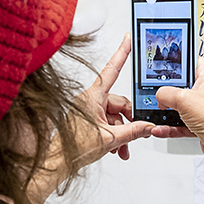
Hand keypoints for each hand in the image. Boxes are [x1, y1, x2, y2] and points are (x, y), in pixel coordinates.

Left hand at [74, 33, 153, 162]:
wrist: (57, 163)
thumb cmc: (73, 148)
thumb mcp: (110, 139)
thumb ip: (133, 131)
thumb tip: (147, 127)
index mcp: (92, 97)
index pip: (112, 70)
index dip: (122, 53)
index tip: (128, 39)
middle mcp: (89, 100)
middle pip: (119, 102)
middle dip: (129, 121)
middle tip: (136, 134)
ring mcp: (87, 110)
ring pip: (114, 116)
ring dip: (122, 132)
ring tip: (122, 148)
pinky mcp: (86, 120)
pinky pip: (106, 122)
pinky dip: (114, 135)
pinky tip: (116, 148)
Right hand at [151, 58, 203, 158]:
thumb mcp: (183, 99)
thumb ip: (166, 93)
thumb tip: (159, 95)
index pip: (194, 61)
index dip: (181, 60)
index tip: (168, 62)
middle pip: (183, 85)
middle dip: (169, 90)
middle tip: (159, 91)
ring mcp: (203, 108)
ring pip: (181, 106)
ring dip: (168, 111)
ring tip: (158, 112)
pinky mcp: (200, 123)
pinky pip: (181, 122)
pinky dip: (170, 126)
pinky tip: (161, 129)